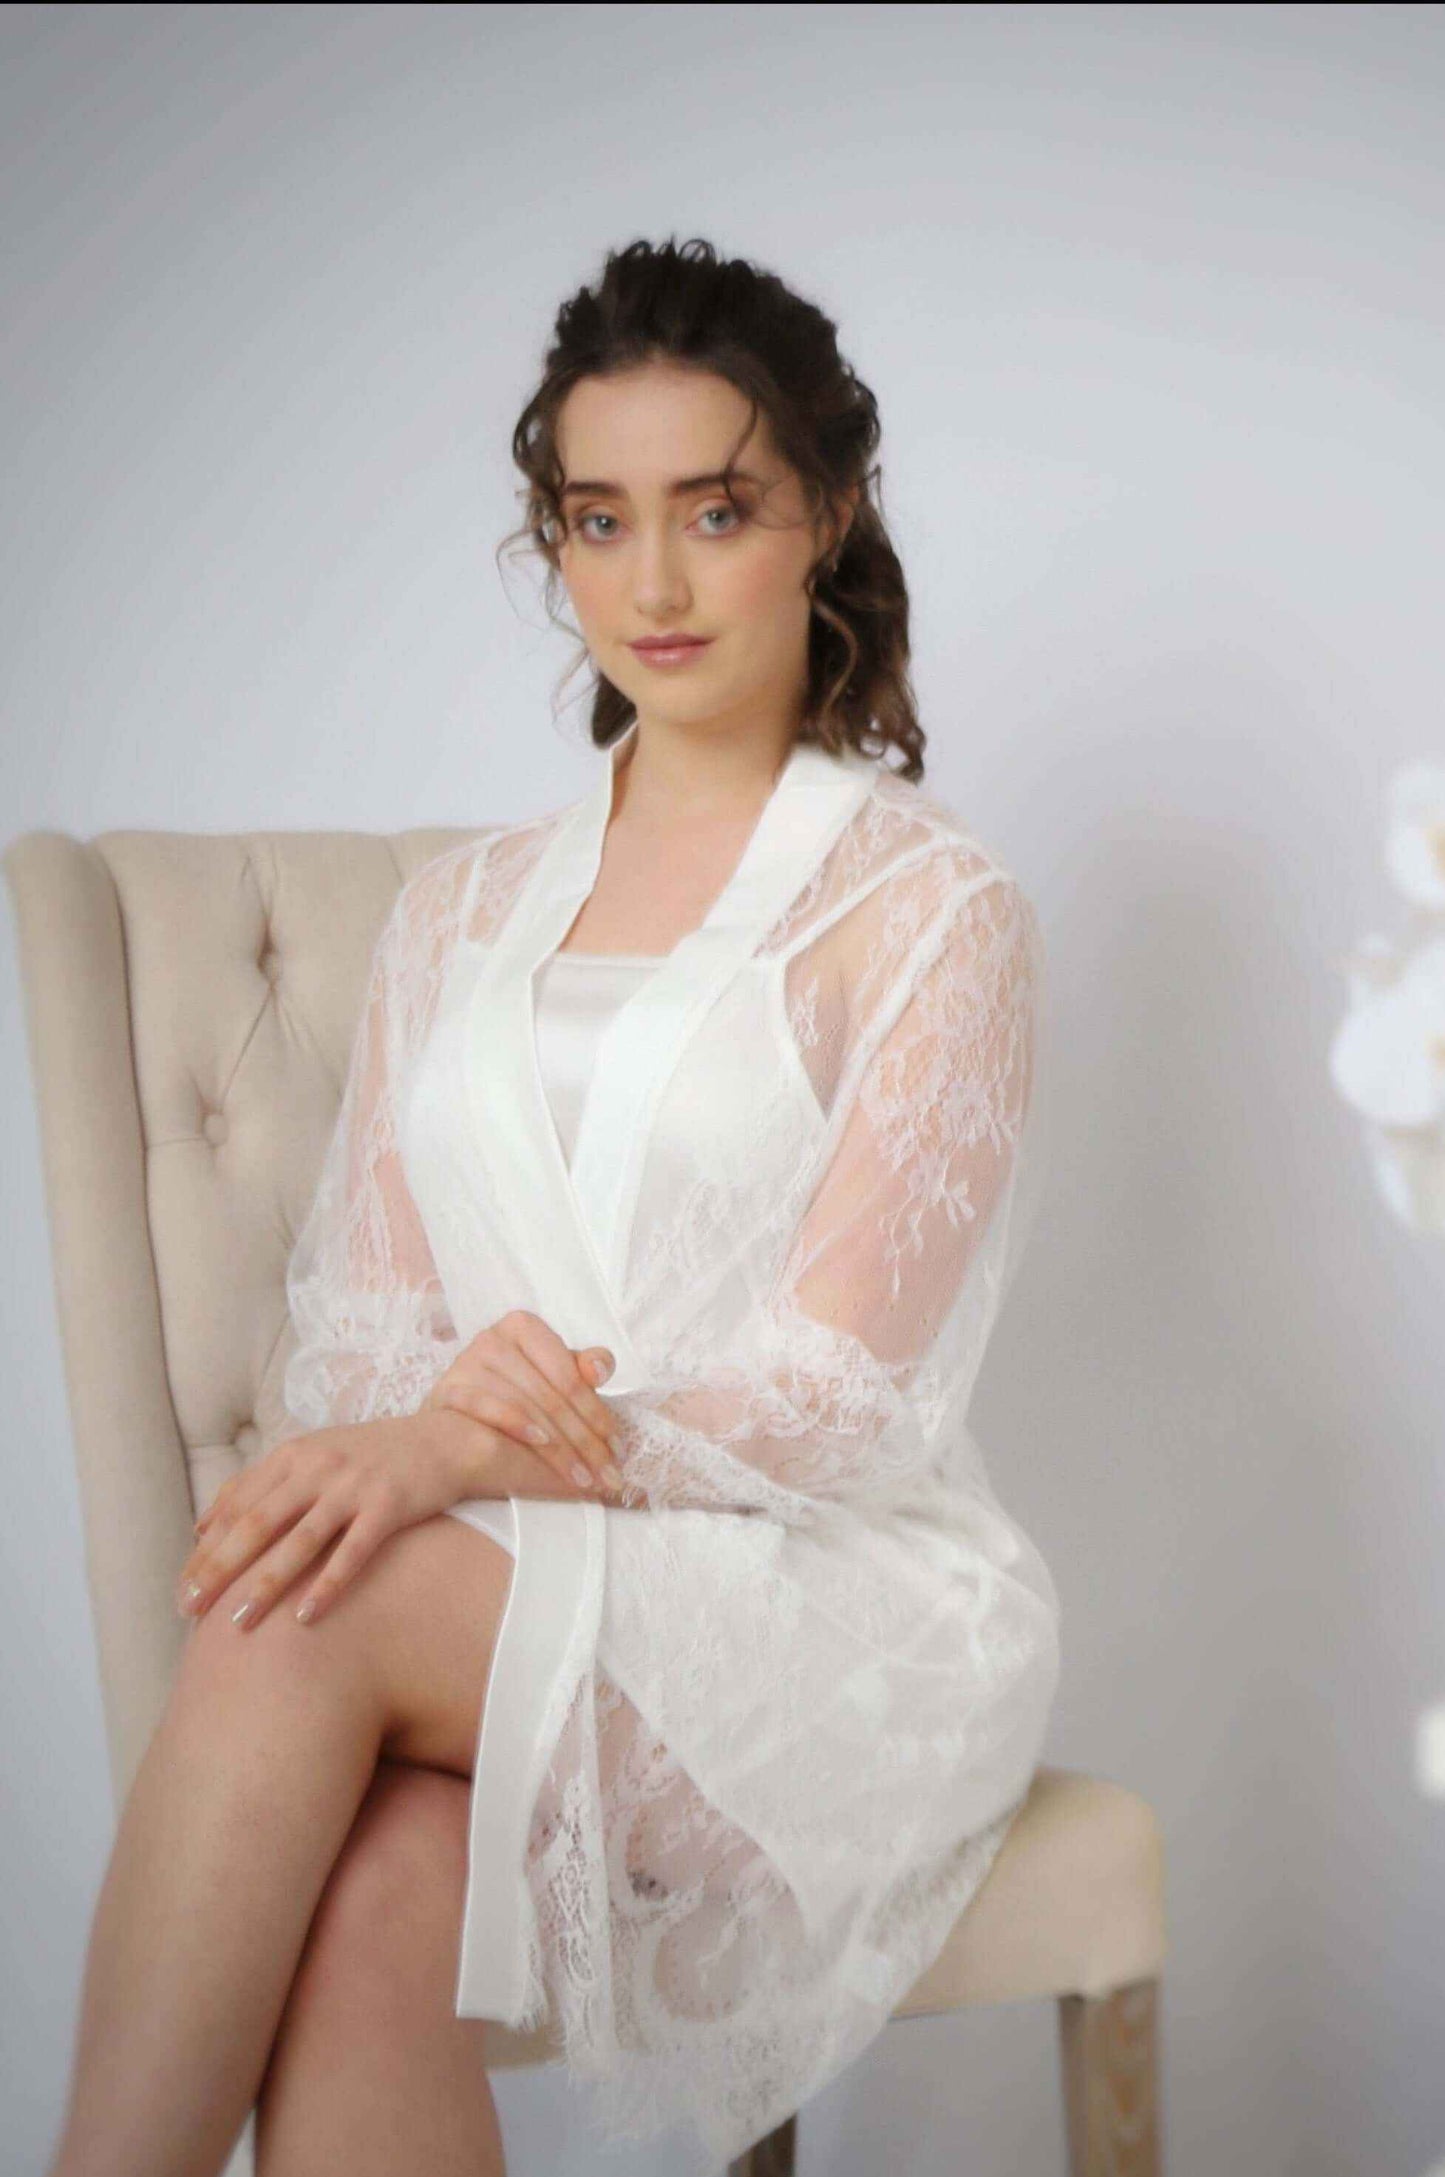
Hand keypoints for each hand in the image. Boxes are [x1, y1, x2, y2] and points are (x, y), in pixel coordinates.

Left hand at [177, 1412, 471, 1631]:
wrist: (445, 1441)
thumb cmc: (372, 1457)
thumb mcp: (312, 1456)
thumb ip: (259, 1484)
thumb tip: (202, 1524)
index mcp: (294, 1455)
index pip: (237, 1505)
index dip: (206, 1549)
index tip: (182, 1588)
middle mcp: (318, 1467)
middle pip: (258, 1523)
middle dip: (219, 1568)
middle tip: (189, 1609)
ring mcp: (354, 1486)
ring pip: (300, 1540)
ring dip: (266, 1584)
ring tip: (237, 1622)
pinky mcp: (389, 1506)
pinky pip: (353, 1551)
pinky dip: (327, 1584)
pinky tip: (305, 1616)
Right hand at [421, 1310, 625, 1499]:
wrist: (449, 1426)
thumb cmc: (508, 1398)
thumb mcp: (549, 1379)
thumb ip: (579, 1370)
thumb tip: (599, 1368)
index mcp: (524, 1327)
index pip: (570, 1376)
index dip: (598, 1414)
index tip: (618, 1449)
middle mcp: (493, 1337)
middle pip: (552, 1396)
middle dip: (585, 1442)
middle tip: (607, 1475)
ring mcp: (467, 1361)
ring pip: (528, 1406)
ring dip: (560, 1448)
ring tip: (582, 1477)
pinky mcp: (449, 1388)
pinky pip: (488, 1406)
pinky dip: (516, 1424)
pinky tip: (541, 1443)